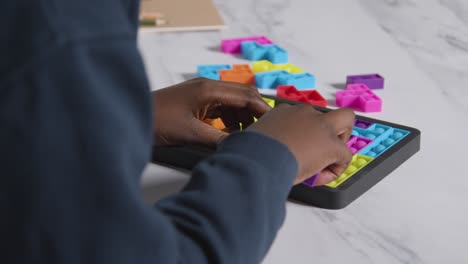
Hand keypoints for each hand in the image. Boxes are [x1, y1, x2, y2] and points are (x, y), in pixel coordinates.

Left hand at [152, 78, 270, 145]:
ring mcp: (202, 94)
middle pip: (242, 97)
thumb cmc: (156, 120)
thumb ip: (219, 138)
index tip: (273, 125)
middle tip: (261, 133)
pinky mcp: (196, 102)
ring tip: (245, 136)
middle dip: (253, 114)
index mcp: (209, 89)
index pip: (246, 95)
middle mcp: (208, 87)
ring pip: (232, 103)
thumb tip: (240, 146)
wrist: (132, 117)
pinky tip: (229, 133)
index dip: (262, 110)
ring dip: (241, 118)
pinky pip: (221, 109)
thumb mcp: (191, 133)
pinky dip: (229, 120)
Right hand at [247, 105, 354, 185]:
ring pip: (346, 120)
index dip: (302, 135)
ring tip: (327, 160)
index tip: (292, 151)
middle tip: (321, 147)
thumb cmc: (250, 153)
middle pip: (328, 112)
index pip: (301, 117)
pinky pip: (344, 156)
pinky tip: (318, 177)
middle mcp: (303, 113)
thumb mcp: (254, 141)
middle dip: (331, 128)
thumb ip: (265, 142)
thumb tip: (263, 155)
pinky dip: (335, 169)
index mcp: (283, 112)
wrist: (258, 159)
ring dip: (340, 141)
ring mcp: (320, 126)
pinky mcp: (331, 144)